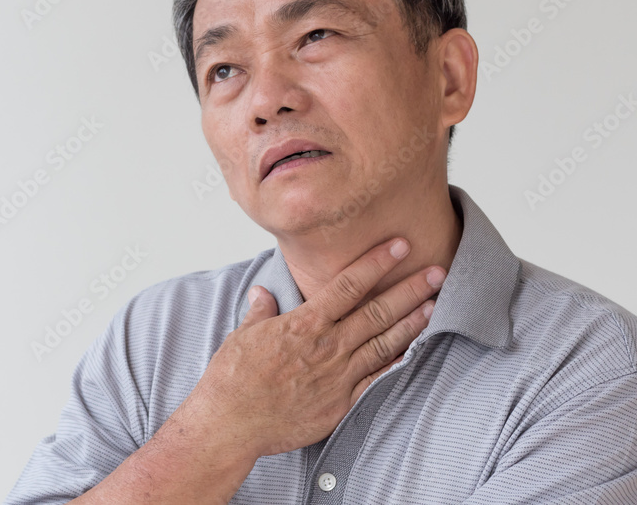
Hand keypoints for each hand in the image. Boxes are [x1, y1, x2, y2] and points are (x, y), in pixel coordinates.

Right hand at [180, 237, 442, 458]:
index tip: (399, 246)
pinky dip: (396, 363)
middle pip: (377, 311)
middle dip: (410, 289)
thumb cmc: (233, 379)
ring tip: (434, 305)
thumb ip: (260, 311)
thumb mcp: (243, 335)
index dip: (376, 263)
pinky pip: (376, 379)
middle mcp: (327, 346)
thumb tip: (263, 294)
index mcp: (304, 324)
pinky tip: (413, 351)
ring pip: (384, 343)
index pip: (348, 285)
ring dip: (412, 323)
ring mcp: (338, 375)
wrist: (232, 423)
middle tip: (436, 272)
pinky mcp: (340, 402)